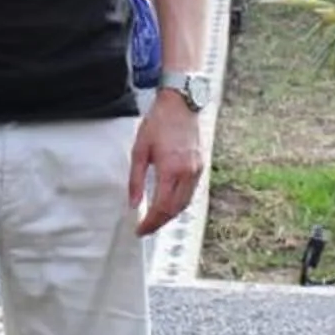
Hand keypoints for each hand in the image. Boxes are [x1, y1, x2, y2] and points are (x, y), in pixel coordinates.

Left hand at [127, 95, 203, 235]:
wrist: (180, 105)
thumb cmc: (158, 123)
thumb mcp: (139, 150)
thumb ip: (135, 180)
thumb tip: (133, 203)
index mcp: (171, 169)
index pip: (161, 207)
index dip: (150, 222)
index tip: (140, 229)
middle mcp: (187, 173)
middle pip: (175, 210)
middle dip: (160, 223)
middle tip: (145, 229)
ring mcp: (196, 170)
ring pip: (185, 204)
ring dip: (170, 215)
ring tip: (155, 220)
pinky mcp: (200, 167)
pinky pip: (190, 193)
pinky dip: (179, 204)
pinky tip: (168, 204)